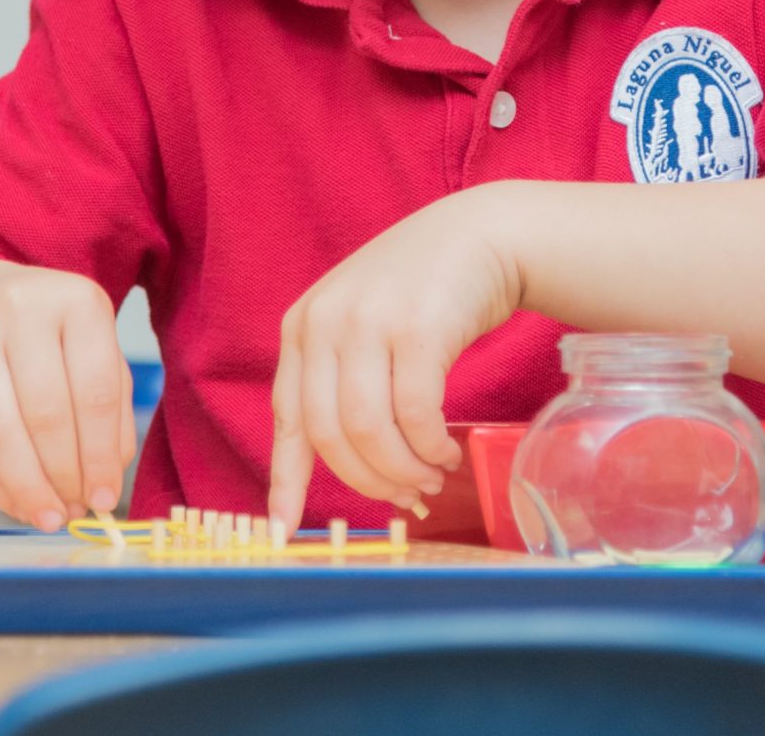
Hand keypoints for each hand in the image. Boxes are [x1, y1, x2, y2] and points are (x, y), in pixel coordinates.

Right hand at [0, 259, 135, 530]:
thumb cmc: (47, 334)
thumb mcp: (91, 350)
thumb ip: (111, 409)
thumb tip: (109, 478)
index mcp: (77, 301)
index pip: (95, 390)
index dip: (100, 453)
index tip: (105, 498)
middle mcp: (22, 309)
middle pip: (46, 412)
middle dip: (64, 475)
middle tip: (75, 512)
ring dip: (26, 486)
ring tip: (48, 517)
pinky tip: (16, 504)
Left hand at [268, 185, 524, 529]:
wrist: (479, 235)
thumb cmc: (420, 292)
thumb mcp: (359, 325)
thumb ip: (339, 381)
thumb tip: (346, 467)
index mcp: (301, 327)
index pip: (287, 418)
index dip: (286, 480)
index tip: (285, 530)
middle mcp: (325, 323)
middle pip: (330, 435)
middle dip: (369, 481)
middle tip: (404, 497)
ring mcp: (369, 323)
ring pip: (370, 432)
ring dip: (403, 469)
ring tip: (429, 477)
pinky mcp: (417, 329)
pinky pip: (416, 415)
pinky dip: (430, 447)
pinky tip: (446, 451)